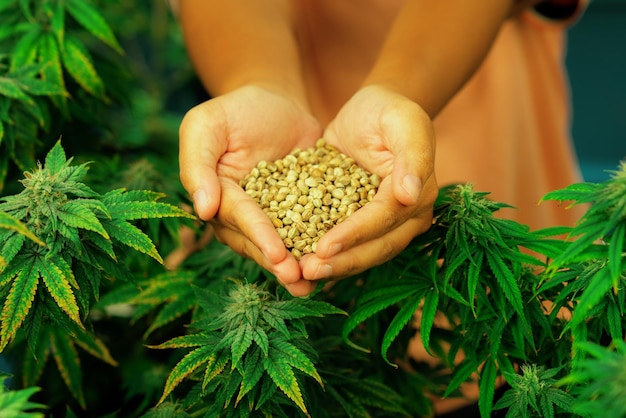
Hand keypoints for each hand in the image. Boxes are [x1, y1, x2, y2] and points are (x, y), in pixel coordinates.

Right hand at [179, 85, 321, 295]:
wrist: (276, 101)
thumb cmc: (235, 110)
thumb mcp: (206, 125)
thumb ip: (197, 164)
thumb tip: (202, 209)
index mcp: (217, 198)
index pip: (239, 218)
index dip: (259, 236)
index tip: (277, 254)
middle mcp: (242, 215)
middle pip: (260, 241)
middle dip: (279, 262)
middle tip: (299, 279)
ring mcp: (272, 216)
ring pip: (284, 244)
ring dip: (298, 265)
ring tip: (315, 283)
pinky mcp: (301, 211)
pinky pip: (310, 230)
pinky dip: (320, 246)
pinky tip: (337, 261)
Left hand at [296, 85, 437, 290]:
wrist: (371, 111)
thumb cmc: (388, 110)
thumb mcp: (403, 122)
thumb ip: (412, 157)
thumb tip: (411, 196)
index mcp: (418, 195)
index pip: (383, 221)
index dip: (354, 236)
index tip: (324, 247)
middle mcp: (405, 217)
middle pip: (375, 248)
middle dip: (342, 262)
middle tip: (307, 272)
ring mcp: (384, 224)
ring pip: (361, 254)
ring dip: (333, 267)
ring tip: (300, 275)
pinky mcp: (362, 223)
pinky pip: (346, 245)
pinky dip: (325, 256)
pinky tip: (298, 263)